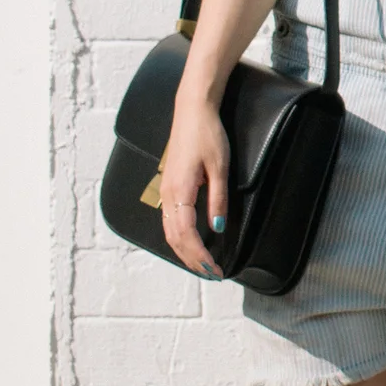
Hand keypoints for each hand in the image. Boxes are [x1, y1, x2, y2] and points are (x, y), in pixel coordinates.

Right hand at [157, 101, 229, 276]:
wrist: (193, 112)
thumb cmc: (208, 135)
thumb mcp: (220, 167)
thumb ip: (218, 199)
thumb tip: (217, 228)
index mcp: (179, 192)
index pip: (186, 235)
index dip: (199, 255)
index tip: (214, 269)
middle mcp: (167, 195)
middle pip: (175, 238)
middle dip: (192, 260)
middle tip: (211, 274)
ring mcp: (165, 191)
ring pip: (170, 232)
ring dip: (185, 251)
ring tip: (202, 265)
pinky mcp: (169, 187)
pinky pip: (170, 220)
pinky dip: (180, 238)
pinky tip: (191, 243)